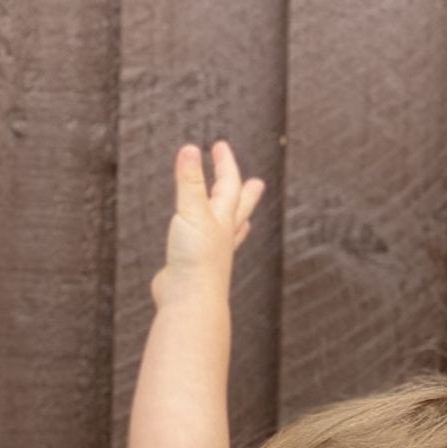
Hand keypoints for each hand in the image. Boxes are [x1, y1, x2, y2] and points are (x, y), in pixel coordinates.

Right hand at [153, 139, 265, 304]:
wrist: (190, 301)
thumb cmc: (195, 259)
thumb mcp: (191, 212)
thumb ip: (189, 182)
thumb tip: (189, 148)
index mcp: (223, 220)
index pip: (228, 185)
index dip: (224, 164)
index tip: (219, 146)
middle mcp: (222, 236)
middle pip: (239, 210)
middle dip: (244, 193)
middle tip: (257, 184)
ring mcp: (212, 254)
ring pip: (229, 233)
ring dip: (235, 222)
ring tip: (244, 218)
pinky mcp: (197, 269)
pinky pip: (209, 251)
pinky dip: (213, 245)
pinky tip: (213, 248)